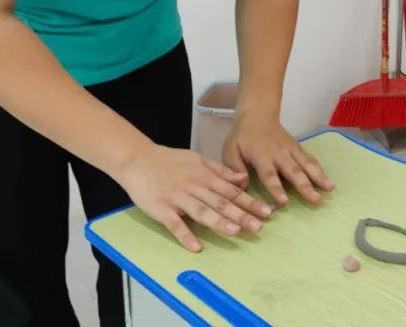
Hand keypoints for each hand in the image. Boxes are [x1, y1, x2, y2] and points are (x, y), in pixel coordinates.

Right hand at [117, 144, 272, 252]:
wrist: (138, 159)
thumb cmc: (169, 161)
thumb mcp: (198, 159)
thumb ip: (220, 170)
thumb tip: (242, 179)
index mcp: (205, 176)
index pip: (232, 191)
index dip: (250, 201)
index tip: (267, 212)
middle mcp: (195, 187)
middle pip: (221, 202)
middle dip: (241, 214)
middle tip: (259, 227)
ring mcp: (178, 198)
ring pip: (202, 211)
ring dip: (219, 222)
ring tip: (235, 231)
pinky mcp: (161, 209)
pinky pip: (175, 224)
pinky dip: (185, 235)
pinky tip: (196, 247)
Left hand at [222, 112, 334, 205]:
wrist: (257, 114)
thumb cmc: (242, 136)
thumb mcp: (230, 150)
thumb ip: (234, 169)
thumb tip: (242, 187)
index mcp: (261, 156)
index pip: (269, 174)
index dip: (276, 188)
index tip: (285, 201)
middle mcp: (279, 153)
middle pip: (293, 171)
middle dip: (305, 185)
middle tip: (316, 200)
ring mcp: (291, 149)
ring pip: (306, 164)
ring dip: (318, 176)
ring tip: (330, 188)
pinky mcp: (298, 147)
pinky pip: (310, 158)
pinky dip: (320, 169)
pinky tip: (328, 180)